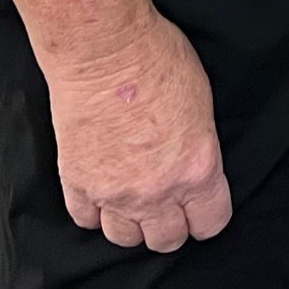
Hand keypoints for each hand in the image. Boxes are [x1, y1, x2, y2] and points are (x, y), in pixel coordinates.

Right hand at [44, 8, 232, 252]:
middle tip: (165, 201)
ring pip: (125, 238)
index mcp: (197, 169)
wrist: (104, 48)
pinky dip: (94, 210)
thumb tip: (192, 165)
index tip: (200, 206)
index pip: (210, 224)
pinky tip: (101, 189)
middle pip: (166, 240)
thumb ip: (199, 147)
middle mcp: (157, 191)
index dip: (206, 215)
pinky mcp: (77, 184)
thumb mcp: (202, 101)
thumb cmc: (157, 58)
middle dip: (169, 223)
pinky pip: (86, 220)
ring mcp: (114, 192)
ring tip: (131, 197)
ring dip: (131, 222)